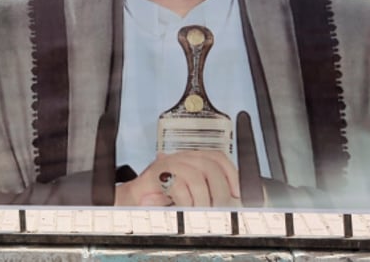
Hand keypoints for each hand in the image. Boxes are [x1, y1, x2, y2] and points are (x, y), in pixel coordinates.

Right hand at [115, 150, 240, 207]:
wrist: (132, 203)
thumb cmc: (161, 200)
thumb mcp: (190, 196)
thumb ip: (208, 193)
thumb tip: (232, 198)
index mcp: (191, 160)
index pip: (216, 157)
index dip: (231, 173)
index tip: (237, 193)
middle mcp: (180, 158)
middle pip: (209, 165)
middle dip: (219, 191)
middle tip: (217, 209)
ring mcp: (167, 164)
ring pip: (196, 175)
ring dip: (202, 199)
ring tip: (199, 212)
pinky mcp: (154, 175)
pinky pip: (177, 184)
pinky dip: (185, 201)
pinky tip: (183, 208)